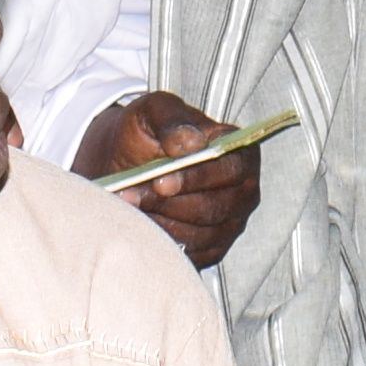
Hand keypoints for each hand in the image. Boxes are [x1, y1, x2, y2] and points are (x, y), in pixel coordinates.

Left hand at [74, 91, 258, 266]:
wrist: (123, 164)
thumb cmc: (144, 134)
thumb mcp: (152, 112)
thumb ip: (171, 119)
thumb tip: (191, 142)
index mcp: (240, 151)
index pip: (230, 169)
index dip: (197, 178)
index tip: (160, 182)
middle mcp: (242, 190)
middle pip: (214, 207)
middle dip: (169, 204)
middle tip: (130, 197)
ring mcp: (229, 223)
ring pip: (199, 234)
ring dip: (159, 222)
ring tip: (126, 207)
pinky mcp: (211, 248)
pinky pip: (190, 253)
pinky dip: (160, 242)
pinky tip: (137, 225)